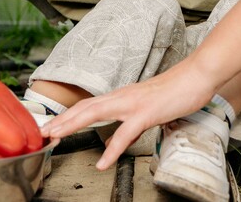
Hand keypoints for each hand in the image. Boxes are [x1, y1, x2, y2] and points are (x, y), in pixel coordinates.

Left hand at [39, 63, 212, 170]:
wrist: (197, 77)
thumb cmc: (175, 92)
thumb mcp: (147, 109)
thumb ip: (128, 123)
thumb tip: (116, 138)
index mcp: (121, 96)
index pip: (88, 105)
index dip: (68, 115)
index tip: (52, 126)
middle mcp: (122, 97)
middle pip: (84, 107)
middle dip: (61, 119)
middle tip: (44, 132)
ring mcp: (132, 104)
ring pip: (95, 113)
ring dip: (73, 125)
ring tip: (57, 137)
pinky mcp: (146, 113)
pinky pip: (125, 133)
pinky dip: (111, 150)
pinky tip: (103, 162)